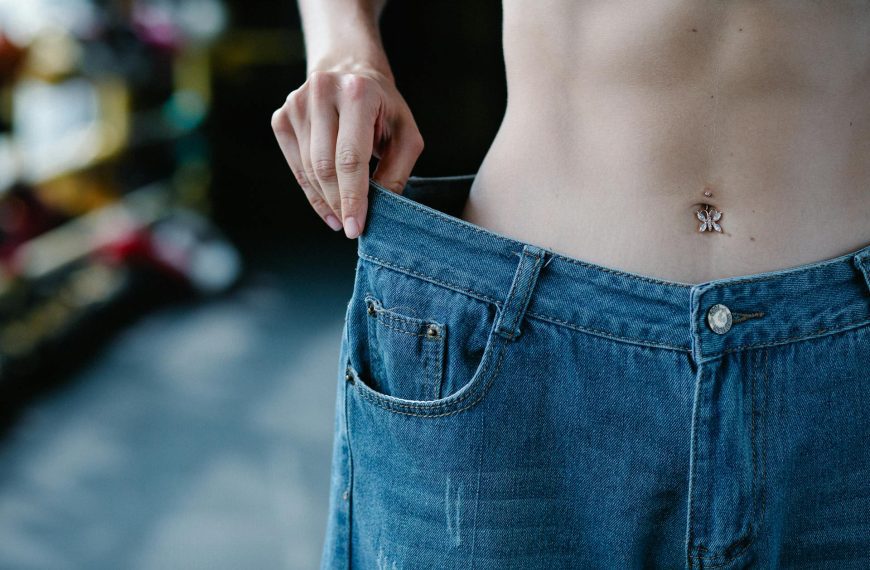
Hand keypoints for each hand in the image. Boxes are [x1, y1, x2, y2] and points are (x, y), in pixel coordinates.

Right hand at [271, 67, 424, 237]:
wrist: (349, 71)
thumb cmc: (383, 109)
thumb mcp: (406, 134)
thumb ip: (397, 171)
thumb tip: (381, 209)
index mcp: (358, 93)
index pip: (350, 157)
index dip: (352, 197)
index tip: (355, 227)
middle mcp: (322, 92)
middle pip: (325, 166)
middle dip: (339, 202)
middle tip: (352, 226)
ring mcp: (297, 104)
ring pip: (308, 169)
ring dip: (325, 200)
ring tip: (341, 216)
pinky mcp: (282, 117)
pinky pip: (296, 166)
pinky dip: (311, 190)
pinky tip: (327, 204)